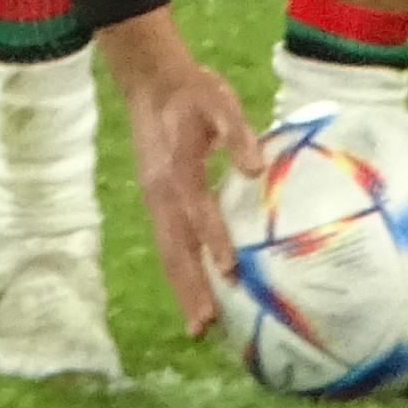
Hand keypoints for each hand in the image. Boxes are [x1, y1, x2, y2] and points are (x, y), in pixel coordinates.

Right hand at [96, 10, 260, 333]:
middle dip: (188, 284)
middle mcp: (160, 190)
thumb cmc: (192, 91)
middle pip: (173, 243)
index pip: (194, 206)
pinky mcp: (158, 201)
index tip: (229, 271)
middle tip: (205, 324)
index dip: (210, 237)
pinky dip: (180, 271)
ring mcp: (155, 198)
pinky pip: (168, 242)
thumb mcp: (216, 98)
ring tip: (199, 326)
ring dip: (182, 287)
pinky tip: (196, 296)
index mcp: (175, 165)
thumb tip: (255, 168)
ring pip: (168, 249)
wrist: (151, 81)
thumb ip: (235, 131)